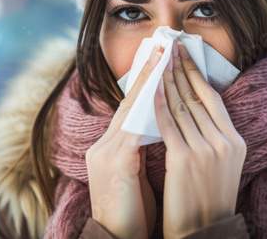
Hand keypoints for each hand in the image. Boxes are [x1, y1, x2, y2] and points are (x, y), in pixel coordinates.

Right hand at [86, 44, 162, 238]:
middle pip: (128, 102)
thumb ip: (139, 148)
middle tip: (161, 46)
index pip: (130, 109)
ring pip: (130, 110)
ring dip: (149, 83)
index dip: (145, 83)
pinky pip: (134, 129)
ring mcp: (106, 152)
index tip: (159, 60)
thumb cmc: (131, 210)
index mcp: (110, 147)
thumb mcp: (134, 174)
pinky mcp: (115, 164)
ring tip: (162, 59)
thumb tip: (156, 128)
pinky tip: (161, 93)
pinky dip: (148, 110)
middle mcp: (104, 145)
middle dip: (146, 73)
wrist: (117, 237)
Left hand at [154, 39, 246, 238]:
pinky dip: (157, 104)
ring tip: (157, 60)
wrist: (203, 229)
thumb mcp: (220, 164)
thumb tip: (192, 109)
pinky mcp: (184, 160)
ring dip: (167, 81)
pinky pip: (167, 124)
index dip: (196, 73)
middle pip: (196, 97)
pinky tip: (150, 89)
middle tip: (169, 46)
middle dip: (179, 69)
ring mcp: (205, 150)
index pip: (212, 98)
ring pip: (181, 106)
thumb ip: (211, 137)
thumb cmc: (207, 197)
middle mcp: (224, 142)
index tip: (184, 53)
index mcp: (234, 141)